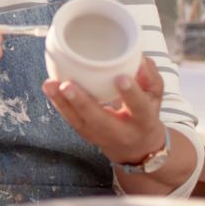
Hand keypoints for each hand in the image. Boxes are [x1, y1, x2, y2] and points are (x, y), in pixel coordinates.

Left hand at [42, 57, 165, 164]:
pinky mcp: (83, 132)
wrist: (135, 147)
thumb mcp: (155, 97)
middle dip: (82, 103)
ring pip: (77, 120)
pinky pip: (69, 118)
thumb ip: (150, 77)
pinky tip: (49, 87)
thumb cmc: (144, 115)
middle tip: (67, 85)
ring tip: (50, 84)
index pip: (139, 108)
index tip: (121, 78)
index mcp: (143, 121)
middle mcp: (120, 132)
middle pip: (100, 119)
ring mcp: (98, 135)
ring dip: (61, 102)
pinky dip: (58, 103)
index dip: (131, 94)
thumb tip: (138, 57)